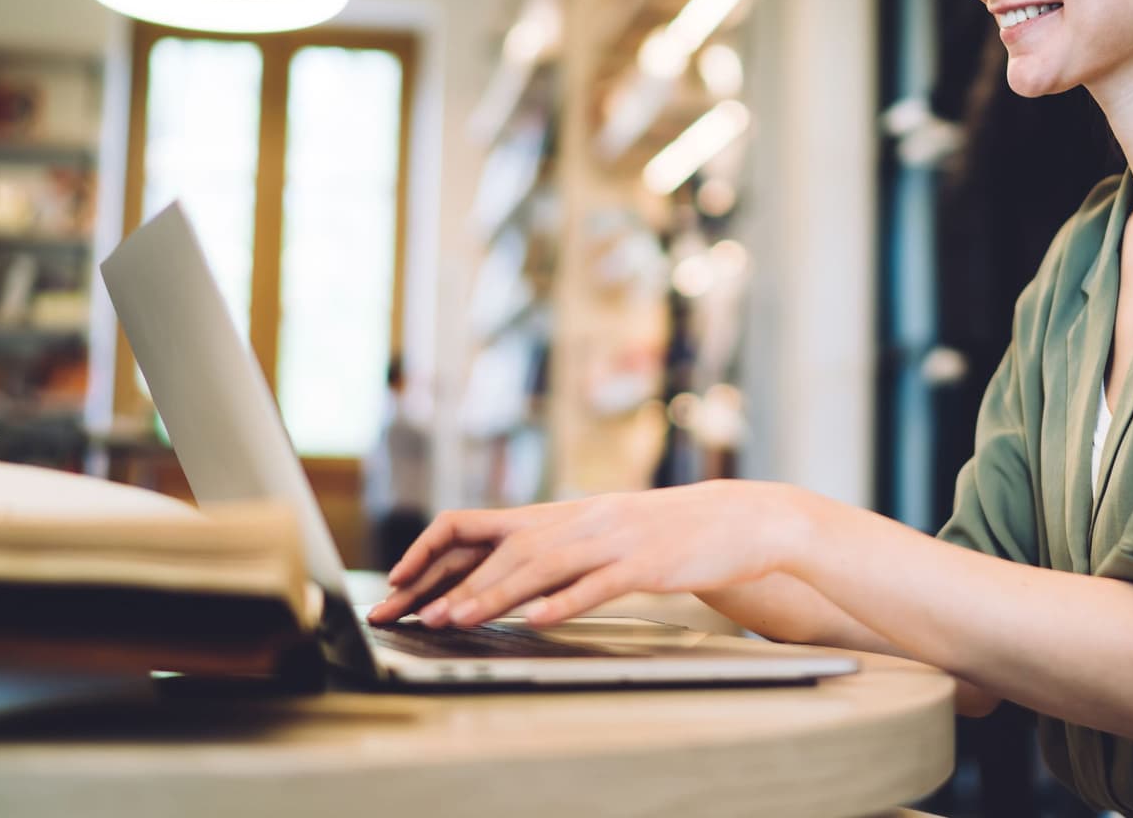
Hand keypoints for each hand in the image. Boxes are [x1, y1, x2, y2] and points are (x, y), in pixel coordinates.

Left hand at [365, 480, 813, 628]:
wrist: (735, 520)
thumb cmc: (663, 533)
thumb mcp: (598, 531)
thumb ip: (550, 545)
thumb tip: (494, 572)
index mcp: (559, 514)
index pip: (477, 523)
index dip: (432, 551)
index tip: (397, 582)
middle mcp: (578, 520)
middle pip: (500, 547)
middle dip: (447, 583)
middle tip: (407, 614)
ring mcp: (612, 540)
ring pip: (541, 564)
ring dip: (492, 594)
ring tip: (454, 619)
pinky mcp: (645, 563)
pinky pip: (599, 583)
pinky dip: (566, 601)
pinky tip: (540, 619)